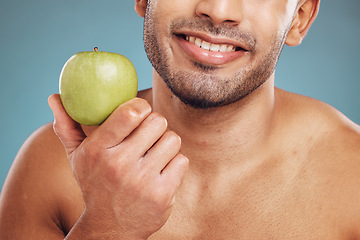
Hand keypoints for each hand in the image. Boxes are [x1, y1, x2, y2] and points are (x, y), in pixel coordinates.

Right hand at [48, 94, 188, 238]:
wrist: (109, 228)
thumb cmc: (95, 184)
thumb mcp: (77, 157)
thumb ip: (67, 127)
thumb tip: (53, 97)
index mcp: (98, 150)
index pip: (130, 113)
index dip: (141, 106)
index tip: (140, 112)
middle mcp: (119, 165)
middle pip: (158, 121)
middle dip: (155, 125)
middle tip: (148, 135)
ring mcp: (142, 181)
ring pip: (172, 139)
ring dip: (166, 144)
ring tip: (154, 153)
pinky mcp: (162, 195)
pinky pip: (181, 160)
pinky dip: (175, 163)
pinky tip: (162, 171)